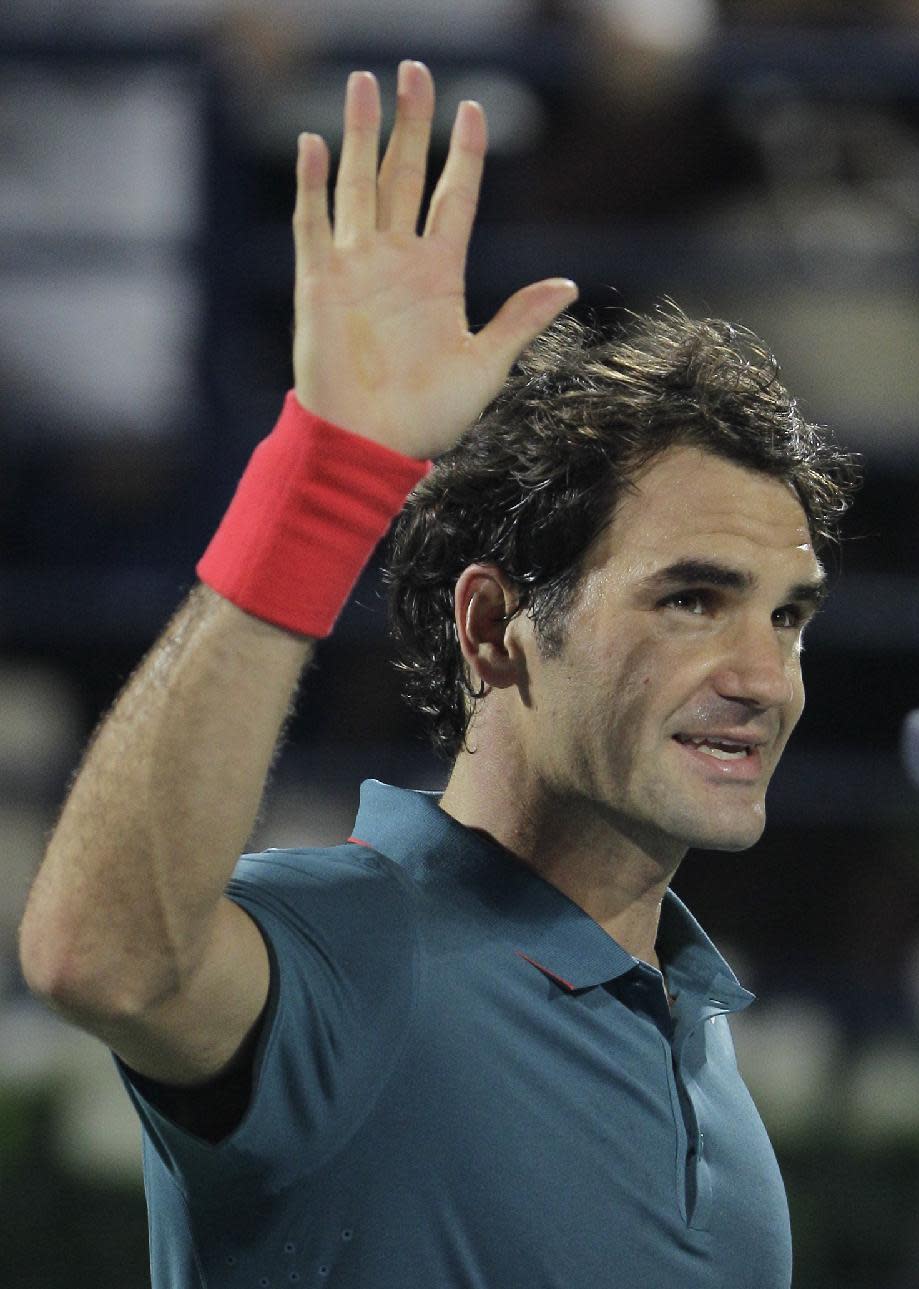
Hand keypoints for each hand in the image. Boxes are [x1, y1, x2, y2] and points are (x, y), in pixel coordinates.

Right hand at [292, 61, 577, 458]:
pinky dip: (312, 184)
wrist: (371, 445)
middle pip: (404, 175)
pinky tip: (314, 143)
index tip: (472, 107)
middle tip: (413, 70)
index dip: (464, 153)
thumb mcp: (486, 367)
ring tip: (364, 83)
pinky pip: (312, 223)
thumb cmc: (428, 417)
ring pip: (358, 184)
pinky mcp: (318, 283)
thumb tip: (567, 284)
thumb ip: (520, 320)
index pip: (454, 197)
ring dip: (359, 134)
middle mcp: (397, 261)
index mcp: (440, 275)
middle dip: (409, 123)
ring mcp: (356, 267)